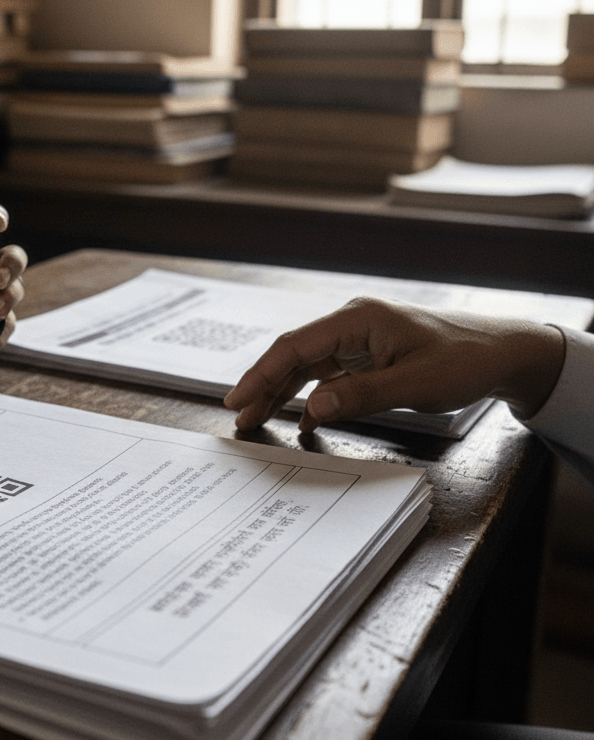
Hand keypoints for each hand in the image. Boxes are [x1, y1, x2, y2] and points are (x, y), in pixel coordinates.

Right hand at [222, 297, 566, 432]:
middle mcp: (351, 325)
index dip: (261, 373)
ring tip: (255, 419)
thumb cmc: (464, 361)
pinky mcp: (367, 356)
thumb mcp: (414, 384)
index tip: (237, 399)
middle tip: (237, 416)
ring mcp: (358, 340)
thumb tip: (313, 409)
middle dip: (263, 386)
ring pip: (306, 367)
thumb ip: (360, 396)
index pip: (294, 347)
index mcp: (357, 320)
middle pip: (293, 356)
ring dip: (281, 392)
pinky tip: (299, 418)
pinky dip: (309, 396)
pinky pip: (327, 375)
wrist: (502, 352)